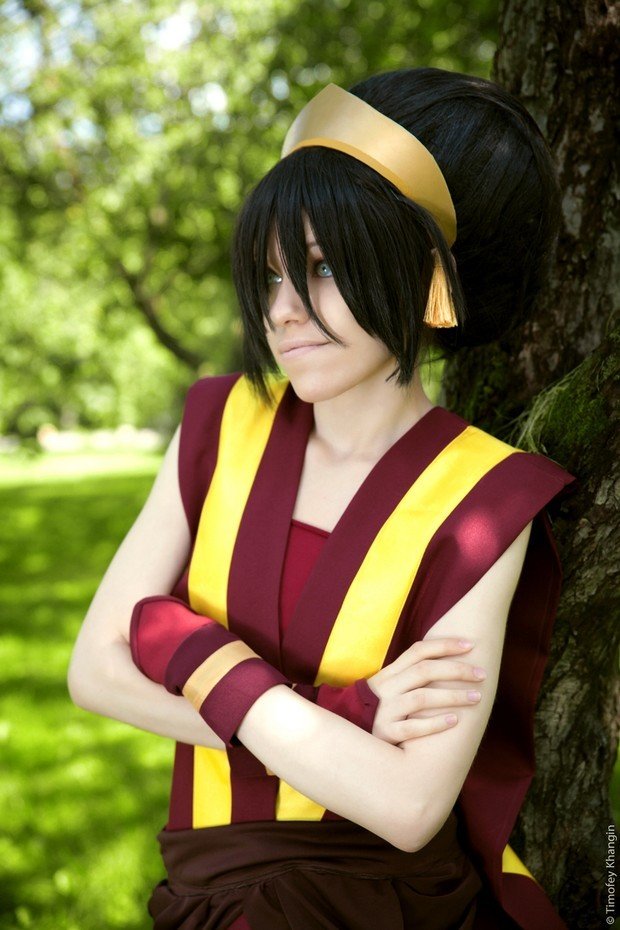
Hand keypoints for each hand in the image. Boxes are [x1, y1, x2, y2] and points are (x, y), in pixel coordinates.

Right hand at [366, 638, 485, 744]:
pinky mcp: (385, 733)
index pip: (419, 651)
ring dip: (452, 696)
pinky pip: (412, 728)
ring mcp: (385, 710)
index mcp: (390, 673)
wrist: (348, 730)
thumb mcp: (389, 684)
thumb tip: (446, 660)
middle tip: (481, 675)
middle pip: (424, 671)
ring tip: (476, 698)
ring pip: (421, 698)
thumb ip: (410, 673)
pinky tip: (454, 721)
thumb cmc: (379, 706)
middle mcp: (387, 687)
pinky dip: (434, 724)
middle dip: (456, 670)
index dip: (444, 645)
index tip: (470, 646)